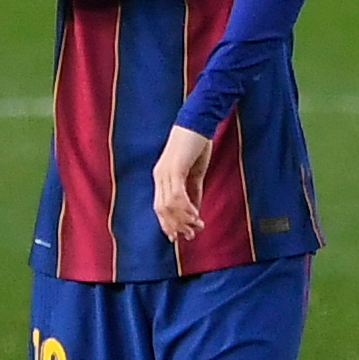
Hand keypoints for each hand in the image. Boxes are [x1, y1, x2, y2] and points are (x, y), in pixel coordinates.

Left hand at [152, 124, 212, 241]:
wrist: (198, 122)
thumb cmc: (197, 145)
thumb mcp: (194, 173)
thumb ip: (192, 191)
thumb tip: (194, 211)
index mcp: (162, 177)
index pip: (159, 207)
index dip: (168, 224)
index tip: (179, 237)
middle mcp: (159, 176)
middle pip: (162, 210)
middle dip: (176, 226)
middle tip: (191, 236)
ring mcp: (165, 172)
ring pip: (168, 205)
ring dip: (183, 220)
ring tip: (197, 227)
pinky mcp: (175, 168)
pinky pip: (177, 194)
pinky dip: (186, 208)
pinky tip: (196, 215)